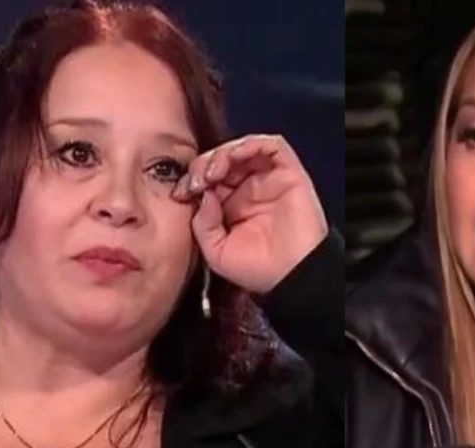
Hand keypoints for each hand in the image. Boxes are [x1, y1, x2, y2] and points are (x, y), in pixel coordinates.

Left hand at [172, 134, 327, 294]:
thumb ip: (202, 224)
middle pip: (221, 159)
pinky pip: (272, 145)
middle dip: (203, 164)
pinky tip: (237, 157)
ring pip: (243, 148)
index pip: (206, 179)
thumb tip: (202, 194)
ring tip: (215, 170)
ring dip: (224, 152)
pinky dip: (251, 143)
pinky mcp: (289, 173)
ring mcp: (269, 180)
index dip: (191, 179)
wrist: (293, 277)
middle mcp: (248, 189)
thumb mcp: (216, 252)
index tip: (181, 192)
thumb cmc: (259, 271)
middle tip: (198, 180)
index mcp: (230, 206)